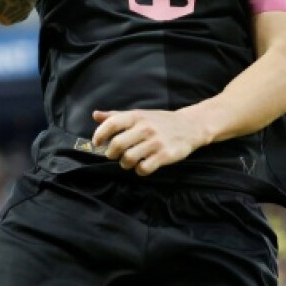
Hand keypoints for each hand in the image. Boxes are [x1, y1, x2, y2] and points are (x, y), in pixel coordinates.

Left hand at [91, 109, 206, 175]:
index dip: (100, 135)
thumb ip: (117, 116)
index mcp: (137, 116)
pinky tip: (142, 166)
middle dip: (111, 154)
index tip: (98, 143)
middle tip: (114, 155)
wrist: (190, 126)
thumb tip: (95, 115)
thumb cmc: (160, 121)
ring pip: (128, 159)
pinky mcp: (165, 155)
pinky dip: (139, 170)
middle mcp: (145, 128)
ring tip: (128, 161)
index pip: (112, 124)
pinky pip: (144, 168)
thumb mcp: (140, 115)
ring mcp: (155, 142)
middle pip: (117, 145)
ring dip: (124, 164)